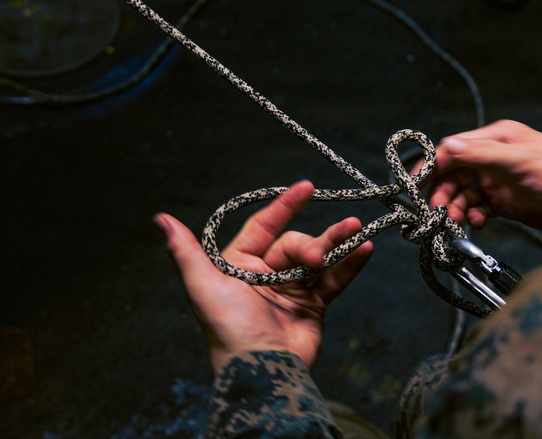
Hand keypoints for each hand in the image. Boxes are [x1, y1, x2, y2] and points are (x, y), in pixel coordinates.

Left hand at [155, 180, 372, 372]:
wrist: (262, 370)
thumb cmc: (229, 328)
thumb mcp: (204, 285)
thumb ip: (185, 251)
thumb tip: (161, 218)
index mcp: (240, 265)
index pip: (264, 225)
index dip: (285, 205)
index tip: (307, 186)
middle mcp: (266, 274)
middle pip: (295, 243)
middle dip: (311, 242)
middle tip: (316, 256)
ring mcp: (292, 289)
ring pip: (319, 257)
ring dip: (339, 242)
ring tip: (357, 230)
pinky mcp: (314, 306)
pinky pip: (335, 279)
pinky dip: (350, 264)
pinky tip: (364, 249)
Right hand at [427, 120, 541, 234]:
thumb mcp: (518, 160)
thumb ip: (481, 154)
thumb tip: (448, 146)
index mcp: (496, 138)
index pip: (454, 148)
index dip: (432, 164)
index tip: (414, 183)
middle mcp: (494, 157)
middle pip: (454, 173)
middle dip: (443, 191)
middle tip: (437, 210)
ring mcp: (498, 180)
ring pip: (464, 193)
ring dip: (457, 206)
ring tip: (457, 219)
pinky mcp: (505, 202)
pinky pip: (479, 208)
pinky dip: (474, 216)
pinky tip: (479, 222)